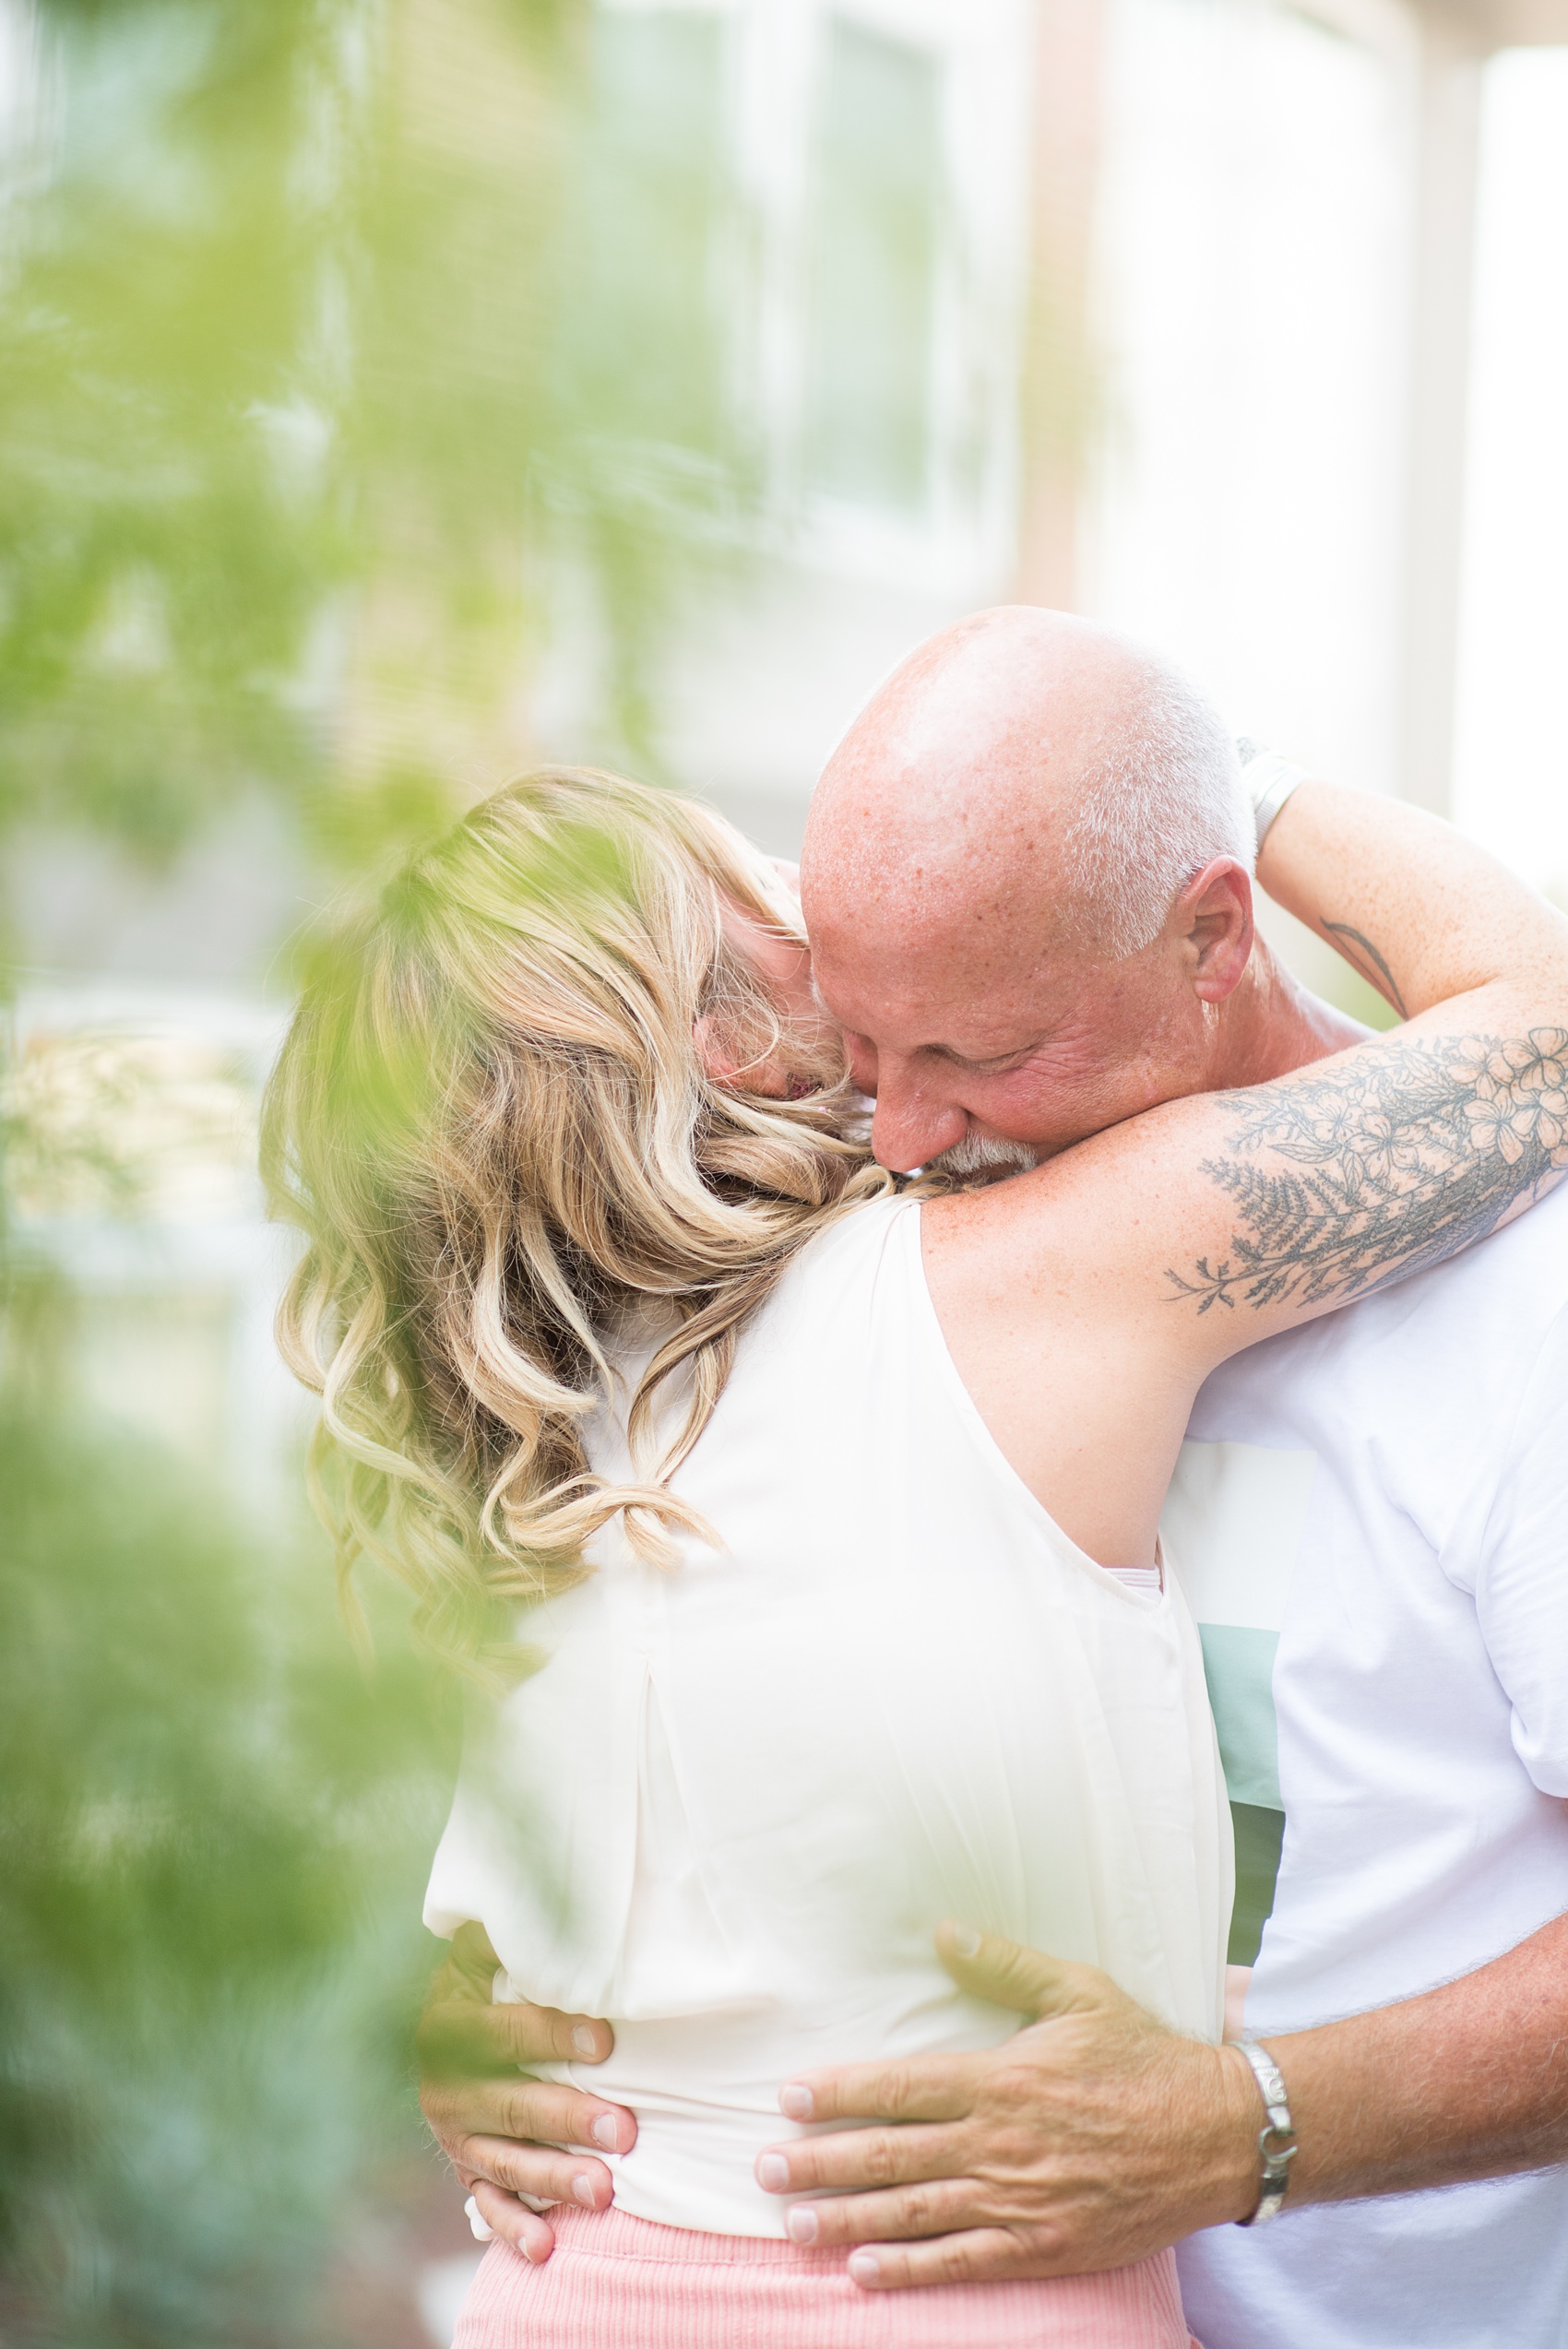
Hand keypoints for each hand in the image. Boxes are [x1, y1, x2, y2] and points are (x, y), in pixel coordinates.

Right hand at [417, 1924, 634, 2263]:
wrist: (447, 2029)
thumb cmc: (489, 1978)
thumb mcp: (487, 1949)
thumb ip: (514, 1932)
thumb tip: (552, 1892)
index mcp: (450, 2026)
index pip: (503, 2032)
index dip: (553, 2035)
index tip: (605, 2042)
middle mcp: (445, 2086)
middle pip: (511, 2105)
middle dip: (569, 2119)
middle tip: (625, 2129)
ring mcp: (455, 2134)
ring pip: (505, 2161)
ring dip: (554, 2179)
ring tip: (605, 2190)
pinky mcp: (466, 2169)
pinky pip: (489, 2203)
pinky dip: (516, 2227)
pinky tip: (548, 2247)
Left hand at [754, 1923, 1260, 2289]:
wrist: (1216, 2133)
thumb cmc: (1143, 2054)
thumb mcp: (1078, 1990)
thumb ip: (1003, 1965)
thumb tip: (940, 1933)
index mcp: (1001, 2077)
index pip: (901, 2087)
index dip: (840, 2093)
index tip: (789, 2098)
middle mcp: (1000, 2142)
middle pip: (892, 2155)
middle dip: (823, 2162)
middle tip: (765, 2167)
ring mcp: (1019, 2199)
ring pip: (916, 2213)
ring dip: (849, 2219)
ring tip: (795, 2224)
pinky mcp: (1042, 2244)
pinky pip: (964, 2261)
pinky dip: (911, 2269)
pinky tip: (865, 2273)